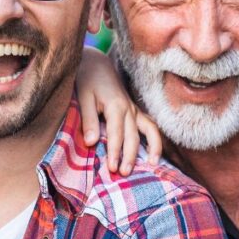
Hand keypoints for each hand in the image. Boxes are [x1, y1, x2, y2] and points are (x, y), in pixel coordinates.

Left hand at [77, 46, 161, 173]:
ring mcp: (135, 110)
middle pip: (133, 136)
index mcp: (115, 106)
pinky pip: (150, 126)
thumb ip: (88, 120)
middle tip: (124, 174)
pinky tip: (154, 154)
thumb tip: (91, 142)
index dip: (115, 152)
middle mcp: (129, 108)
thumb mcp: (83, 97)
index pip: (116, 134)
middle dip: (129, 156)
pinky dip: (155, 139)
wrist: (97, 64)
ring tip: (151, 165)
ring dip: (151, 148)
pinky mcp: (136, 111)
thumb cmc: (87, 81)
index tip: (112, 168)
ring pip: (148, 130)